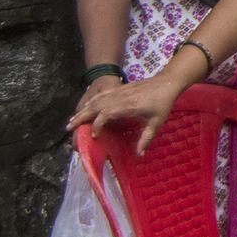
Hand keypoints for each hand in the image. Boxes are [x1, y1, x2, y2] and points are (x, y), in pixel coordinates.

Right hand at [69, 74, 185, 154]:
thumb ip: (146, 139)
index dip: (97, 125)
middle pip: (96, 107)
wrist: (167, 82)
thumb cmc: (163, 103)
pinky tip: (86, 107)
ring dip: (83, 110)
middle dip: (81, 117)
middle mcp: (120, 98)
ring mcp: (119, 92)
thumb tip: (140, 155)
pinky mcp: (120, 88)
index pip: (106, 114)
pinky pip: (101, 95)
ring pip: (96, 100)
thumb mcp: (157, 123)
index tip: (94, 136)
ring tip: (72, 120)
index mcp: (128, 106)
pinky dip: (91, 101)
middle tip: (69, 128)